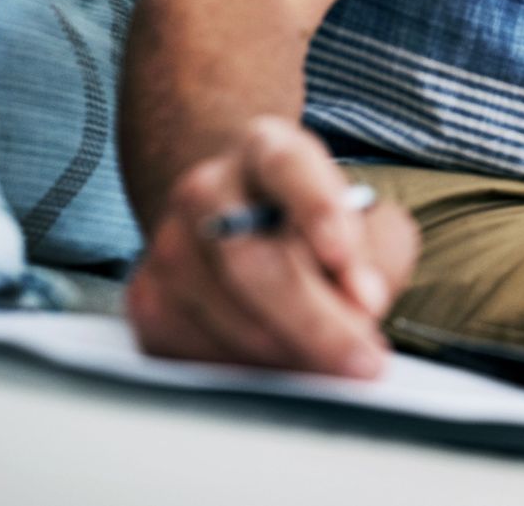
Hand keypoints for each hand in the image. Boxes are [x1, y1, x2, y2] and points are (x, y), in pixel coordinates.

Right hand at [125, 116, 417, 376]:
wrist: (236, 217)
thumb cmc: (316, 224)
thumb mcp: (365, 218)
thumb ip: (376, 254)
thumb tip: (361, 306)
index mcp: (268, 148)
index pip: (289, 169)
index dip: (317, 210)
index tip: (341, 255)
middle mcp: (208, 189)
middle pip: (254, 263)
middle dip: (316, 322)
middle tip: (365, 361)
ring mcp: (169, 243)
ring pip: (229, 318)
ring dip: (292, 356)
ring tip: (337, 368)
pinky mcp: (147, 298)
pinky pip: (198, 353)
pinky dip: (251, 373)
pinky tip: (285, 370)